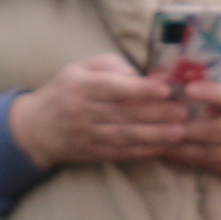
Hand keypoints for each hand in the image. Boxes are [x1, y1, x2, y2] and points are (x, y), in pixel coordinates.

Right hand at [8, 56, 182, 174]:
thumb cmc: (66, 90)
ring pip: (125, 135)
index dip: (140, 89)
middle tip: (183, 111)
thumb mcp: (79, 69)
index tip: (165, 88)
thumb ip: (110, 66)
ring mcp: (88, 135)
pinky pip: (121, 152)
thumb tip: (141, 74)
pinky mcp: (93, 153)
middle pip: (124, 113)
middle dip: (156, 113)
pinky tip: (163, 148)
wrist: (37, 128)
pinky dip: (143, 151)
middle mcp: (83, 111)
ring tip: (179, 132)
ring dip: (155, 135)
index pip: (113, 87)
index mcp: (80, 86)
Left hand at [160, 79, 220, 182]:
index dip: (213, 93)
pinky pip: (206, 165)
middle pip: (213, 132)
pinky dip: (185, 158)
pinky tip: (166, 151)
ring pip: (205, 153)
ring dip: (177, 145)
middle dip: (183, 126)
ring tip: (153, 137)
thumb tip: (186, 84)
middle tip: (155, 118)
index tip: (191, 87)